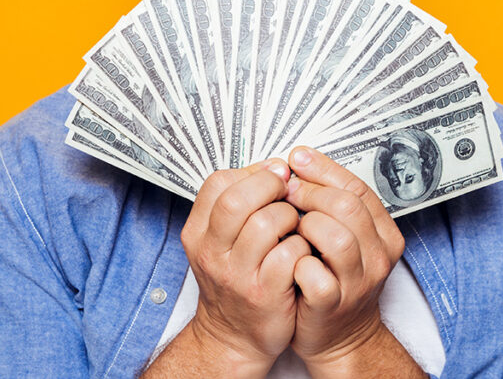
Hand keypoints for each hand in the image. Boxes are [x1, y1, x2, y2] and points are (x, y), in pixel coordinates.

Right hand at [180, 159, 311, 372]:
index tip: (273, 176)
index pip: (217, 183)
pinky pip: (291, 253)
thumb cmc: (236, 278)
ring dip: (291, 216)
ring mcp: (237, 275)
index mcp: (199, 233)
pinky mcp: (265, 293)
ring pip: (268, 222)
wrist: (234, 335)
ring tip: (296, 225)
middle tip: (288, 194)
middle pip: (237, 200)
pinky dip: (304, 245)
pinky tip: (303, 249)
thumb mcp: (221, 239)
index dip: (252, 172)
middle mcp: (212, 253)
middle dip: (272, 187)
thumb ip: (241, 202)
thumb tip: (276, 166)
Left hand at [284, 146, 415, 375]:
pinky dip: (296, 261)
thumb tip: (300, 163)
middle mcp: (378, 257)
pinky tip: (288, 256)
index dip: (324, 170)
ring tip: (289, 226)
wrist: (340, 336)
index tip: (298, 159)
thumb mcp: (346, 238)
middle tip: (286, 192)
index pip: (358, 188)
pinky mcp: (333, 306)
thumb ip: (332, 205)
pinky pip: (314, 275)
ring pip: (336, 238)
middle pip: (348, 208)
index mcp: (384, 234)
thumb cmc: (336, 279)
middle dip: (311, 193)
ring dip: (305, 225)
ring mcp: (358, 283)